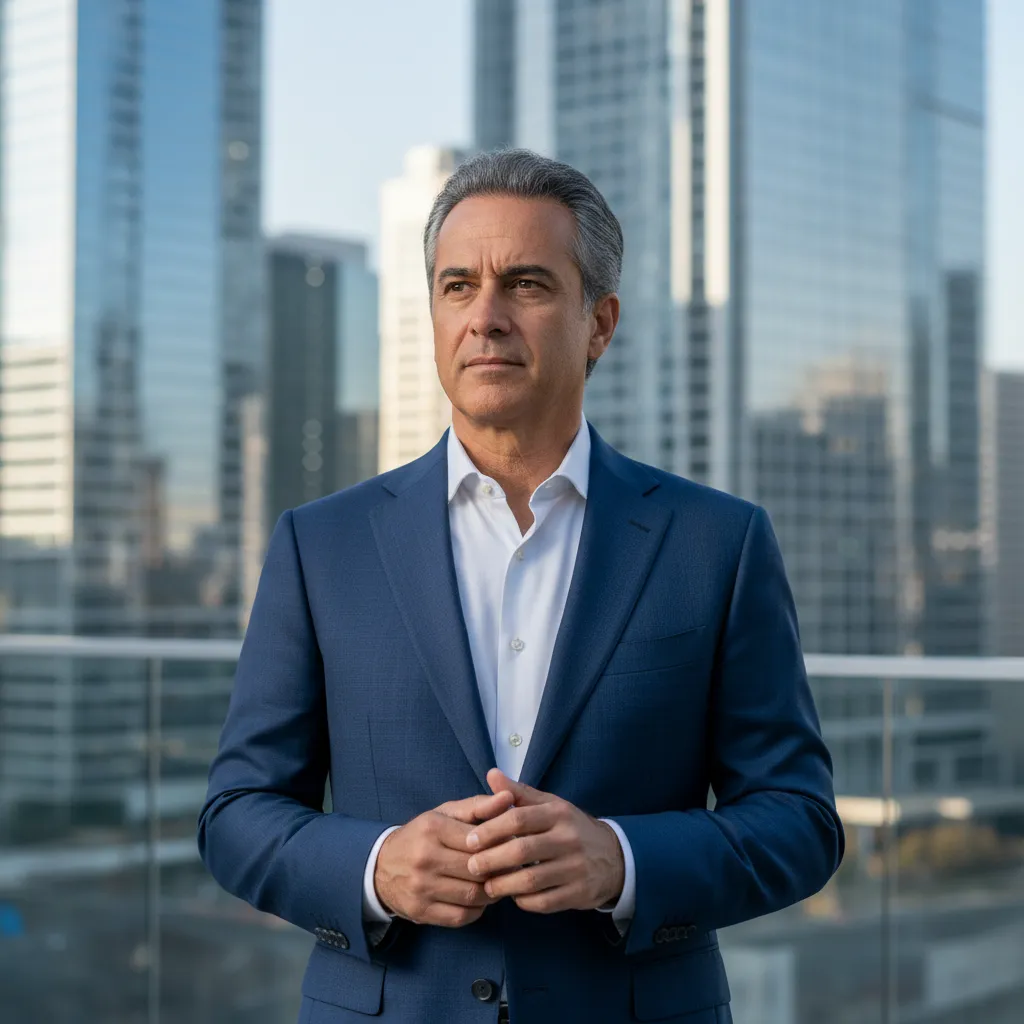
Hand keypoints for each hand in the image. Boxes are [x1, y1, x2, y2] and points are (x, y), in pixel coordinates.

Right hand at [374, 789, 514, 927]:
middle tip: (511, 867)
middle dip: (499, 869)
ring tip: (497, 882)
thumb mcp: (445, 814)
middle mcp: (425, 857)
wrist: (380, 867)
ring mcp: (421, 887)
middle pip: (477, 868)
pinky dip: (477, 910)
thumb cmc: (422, 835)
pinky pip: (461, 916)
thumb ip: (478, 806)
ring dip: (491, 891)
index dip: (500, 844)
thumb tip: (508, 797)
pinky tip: (479, 899)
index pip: (479, 839)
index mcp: (432, 828)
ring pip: (472, 894)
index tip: (510, 845)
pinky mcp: (421, 911)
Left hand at [464, 768, 624, 913]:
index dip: (490, 830)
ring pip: (531, 880)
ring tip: (487, 885)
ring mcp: (576, 868)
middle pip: (521, 851)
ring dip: (503, 885)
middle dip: (491, 860)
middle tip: (471, 867)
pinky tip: (513, 896)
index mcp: (558, 813)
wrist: (614, 857)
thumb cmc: (570, 828)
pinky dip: (524, 901)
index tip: (469, 840)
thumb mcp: (550, 805)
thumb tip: (492, 774)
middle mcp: (569, 839)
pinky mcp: (579, 893)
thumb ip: (519, 793)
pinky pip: (544, 902)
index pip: (518, 818)